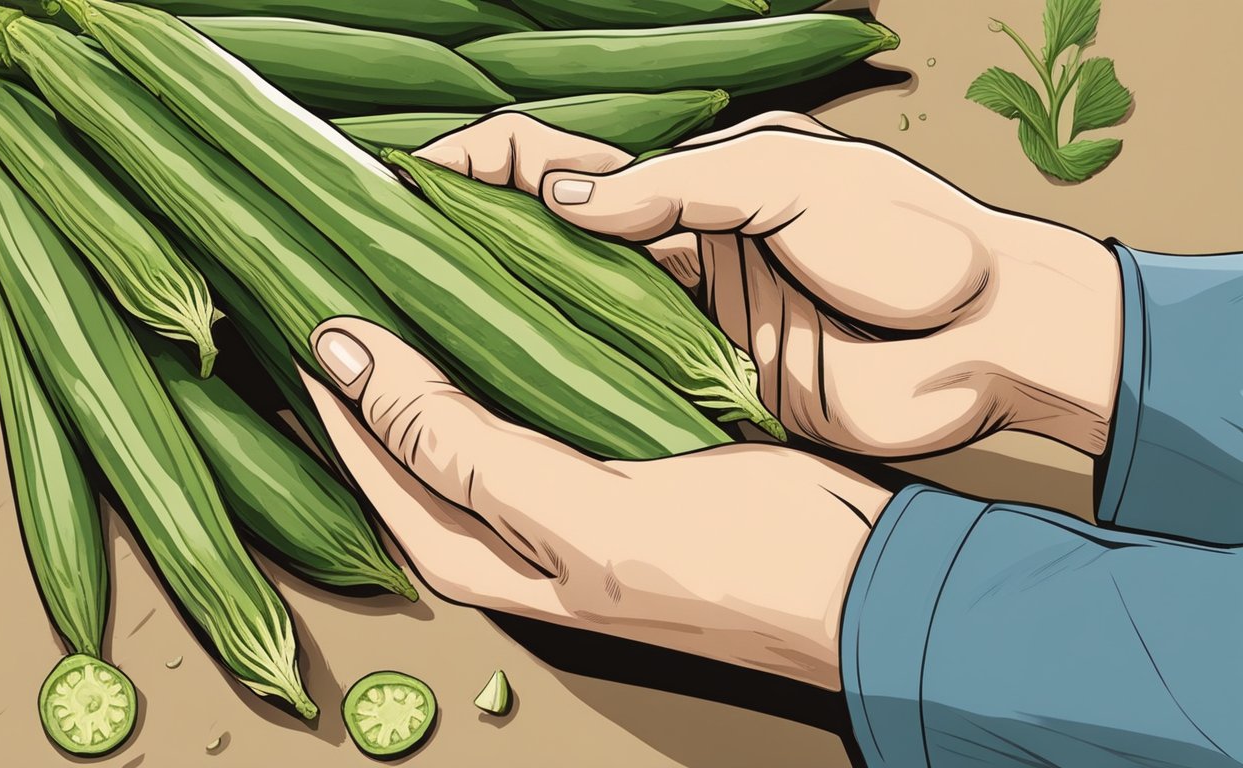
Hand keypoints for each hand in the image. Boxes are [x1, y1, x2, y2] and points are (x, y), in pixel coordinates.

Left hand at [302, 318, 890, 689]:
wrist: (864, 581)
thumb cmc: (735, 563)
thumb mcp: (583, 512)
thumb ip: (463, 449)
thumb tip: (353, 366)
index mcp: (493, 564)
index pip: (376, 471)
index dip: (335, 398)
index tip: (309, 311)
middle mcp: (518, 539)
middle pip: (410, 454)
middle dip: (368, 380)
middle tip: (344, 289)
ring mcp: (571, 505)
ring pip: (470, 426)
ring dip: (432, 362)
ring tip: (405, 290)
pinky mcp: (621, 470)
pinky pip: (535, 410)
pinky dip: (505, 361)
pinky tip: (505, 318)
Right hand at [415, 112, 1123, 456]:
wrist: (989, 334)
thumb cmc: (905, 237)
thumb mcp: (794, 181)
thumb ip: (680, 185)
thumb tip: (560, 198)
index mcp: (683, 179)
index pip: (548, 160)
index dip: (472, 166)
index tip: (393, 185)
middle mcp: (664, 249)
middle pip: (536, 245)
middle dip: (457, 252)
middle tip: (377, 280)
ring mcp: (680, 325)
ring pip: (564, 323)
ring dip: (497, 330)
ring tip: (417, 353)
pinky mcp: (705, 390)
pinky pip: (617, 391)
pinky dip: (564, 397)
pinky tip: (510, 415)